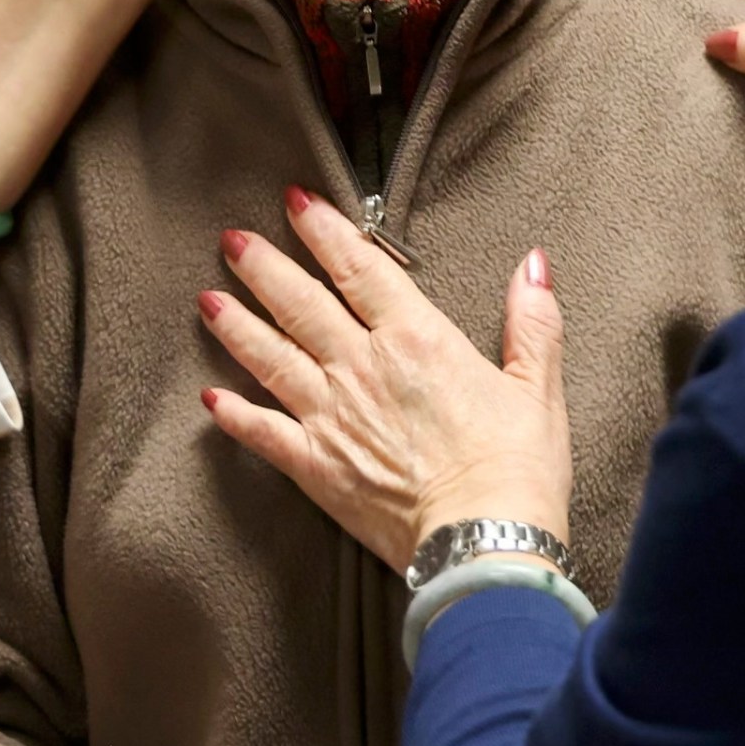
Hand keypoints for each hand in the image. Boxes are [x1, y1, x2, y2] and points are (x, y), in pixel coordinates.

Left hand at [198, 186, 572, 571]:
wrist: (485, 544)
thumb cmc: (518, 469)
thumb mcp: (537, 388)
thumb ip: (533, 322)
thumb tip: (535, 263)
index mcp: (417, 339)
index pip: (360, 268)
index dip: (325, 230)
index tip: (297, 201)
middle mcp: (364, 368)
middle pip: (301, 304)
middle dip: (262, 267)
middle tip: (231, 239)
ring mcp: (334, 418)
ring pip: (272, 359)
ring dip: (236, 327)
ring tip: (207, 300)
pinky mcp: (318, 469)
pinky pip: (265, 435)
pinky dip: (235, 416)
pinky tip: (210, 400)